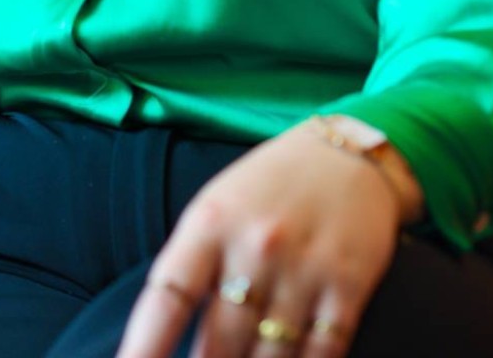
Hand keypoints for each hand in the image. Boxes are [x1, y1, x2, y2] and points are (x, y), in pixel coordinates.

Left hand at [116, 123, 407, 357]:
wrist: (347, 154)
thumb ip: (195, 264)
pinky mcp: (348, 286)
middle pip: (220, 339)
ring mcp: (303, 268)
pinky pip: (321, 351)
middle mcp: (255, 247)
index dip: (145, 342)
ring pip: (270, 353)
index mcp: (210, 223)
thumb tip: (170, 331)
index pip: (169, 295)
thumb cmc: (269, 187)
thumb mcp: (217, 207)